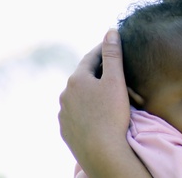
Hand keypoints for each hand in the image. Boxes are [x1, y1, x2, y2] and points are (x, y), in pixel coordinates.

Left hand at [59, 29, 130, 171]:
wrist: (102, 151)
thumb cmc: (112, 114)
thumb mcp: (115, 80)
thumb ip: (113, 54)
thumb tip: (111, 30)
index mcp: (77, 79)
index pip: (91, 57)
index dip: (104, 50)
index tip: (114, 44)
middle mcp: (66, 94)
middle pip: (85, 77)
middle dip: (101, 74)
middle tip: (117, 73)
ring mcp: (64, 113)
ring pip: (80, 96)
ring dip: (93, 92)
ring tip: (109, 95)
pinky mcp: (66, 129)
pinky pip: (78, 113)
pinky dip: (88, 109)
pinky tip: (98, 114)